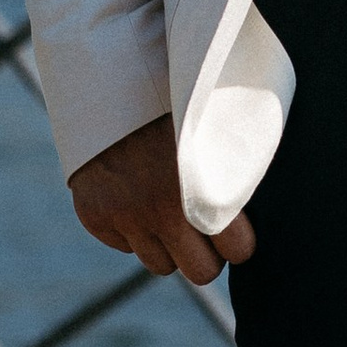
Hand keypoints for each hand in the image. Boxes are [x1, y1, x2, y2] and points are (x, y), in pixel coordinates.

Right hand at [69, 115, 253, 285]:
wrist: (112, 73)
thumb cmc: (180, 97)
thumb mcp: (219, 128)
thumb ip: (236, 174)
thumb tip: (253, 214)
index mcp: (201, 189)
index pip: (238, 251)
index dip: (240, 240)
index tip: (238, 228)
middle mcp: (160, 210)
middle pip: (200, 272)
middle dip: (208, 253)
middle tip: (207, 228)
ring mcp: (122, 215)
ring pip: (159, 264)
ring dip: (170, 244)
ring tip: (171, 210)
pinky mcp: (93, 214)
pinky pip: (125, 245)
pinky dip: (134, 229)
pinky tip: (137, 195)